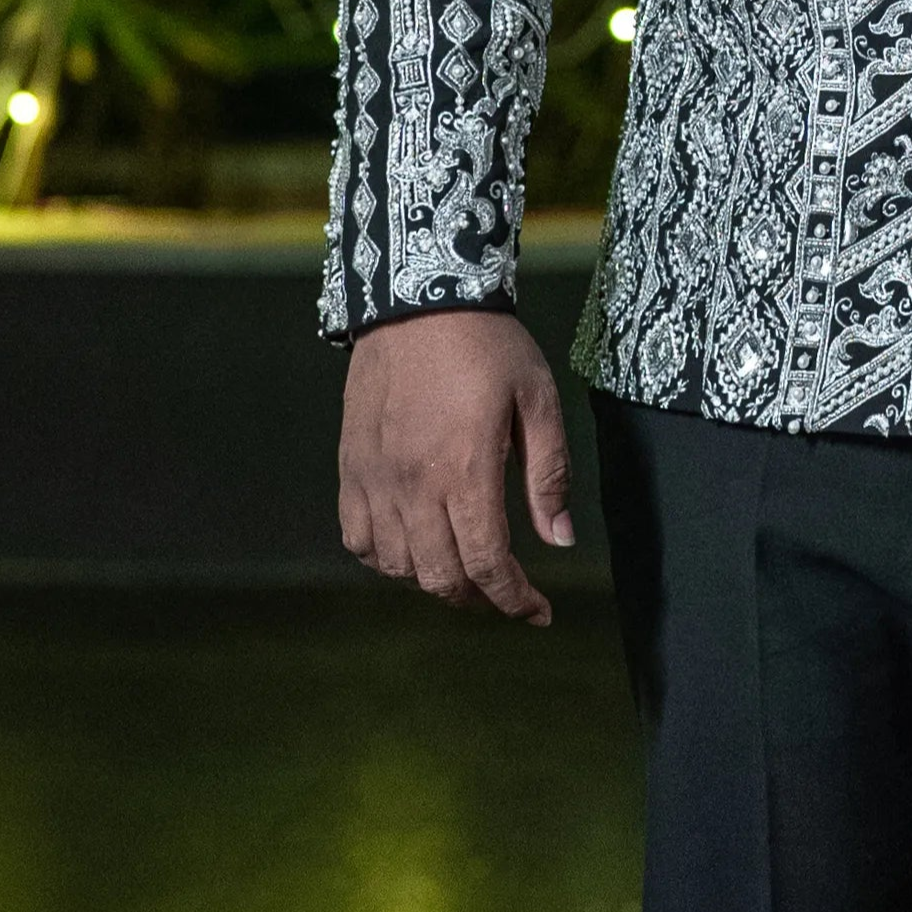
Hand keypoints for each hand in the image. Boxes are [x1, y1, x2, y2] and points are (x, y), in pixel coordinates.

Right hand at [338, 307, 575, 625]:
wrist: (416, 300)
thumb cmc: (487, 346)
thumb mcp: (538, 402)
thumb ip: (548, 475)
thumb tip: (559, 541)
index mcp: (465, 470)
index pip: (487, 564)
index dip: (514, 600)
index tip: (538, 612)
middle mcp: (413, 483)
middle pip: (440, 577)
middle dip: (479, 598)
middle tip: (505, 590)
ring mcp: (375, 478)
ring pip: (397, 566)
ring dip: (434, 579)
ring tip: (464, 565)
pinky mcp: (351, 466)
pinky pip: (357, 538)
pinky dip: (385, 558)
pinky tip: (413, 546)